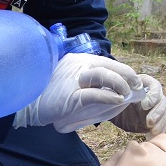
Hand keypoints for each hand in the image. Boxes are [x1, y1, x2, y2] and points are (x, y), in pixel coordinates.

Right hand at [13, 53, 141, 132]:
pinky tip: (118, 101)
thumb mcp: (73, 85)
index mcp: (78, 61)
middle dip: (127, 75)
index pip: (107, 62)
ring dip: (120, 84)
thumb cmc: (52, 96)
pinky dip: (108, 97)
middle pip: (108, 65)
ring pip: (103, 75)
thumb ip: (91, 84)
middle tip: (137, 87)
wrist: (28, 105)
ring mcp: (72, 78)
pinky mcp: (69, 95)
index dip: (124, 70)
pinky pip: (93, 94)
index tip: (136, 80)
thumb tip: (118, 92)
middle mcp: (76, 65)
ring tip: (128, 94)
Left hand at [110, 74, 165, 137]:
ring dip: (160, 123)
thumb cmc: (114, 96)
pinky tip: (152, 136)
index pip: (156, 87)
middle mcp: (153, 95)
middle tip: (149, 122)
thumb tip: (132, 91)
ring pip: (164, 113)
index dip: (153, 96)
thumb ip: (124, 89)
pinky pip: (162, 125)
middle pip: (162, 101)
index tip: (145, 105)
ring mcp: (155, 108)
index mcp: (145, 84)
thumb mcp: (117, 90)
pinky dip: (159, 131)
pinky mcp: (154, 120)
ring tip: (152, 131)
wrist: (110, 109)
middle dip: (157, 112)